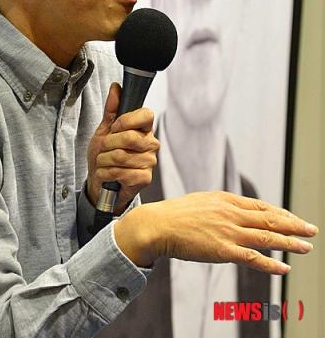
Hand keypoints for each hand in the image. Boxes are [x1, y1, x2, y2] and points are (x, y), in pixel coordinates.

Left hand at [86, 83, 158, 213]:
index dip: (126, 120)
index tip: (115, 127)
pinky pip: (121, 172)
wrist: (100, 182)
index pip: (146, 114)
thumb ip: (111, 109)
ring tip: (104, 162)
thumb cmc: (104, 155)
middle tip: (104, 149)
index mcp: (144, 128)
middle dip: (107, 144)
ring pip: (121, 156)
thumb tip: (116, 87)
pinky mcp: (145, 178)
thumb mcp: (104, 130)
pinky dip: (106, 173)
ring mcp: (149, 162)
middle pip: (129, 137)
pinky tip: (107, 175)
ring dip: (104, 160)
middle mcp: (151, 144)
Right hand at [114, 190, 318, 273]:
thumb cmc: (177, 214)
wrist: (158, 224)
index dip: (281, 213)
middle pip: (270, 219)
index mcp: (226, 200)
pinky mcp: (223, 250)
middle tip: (312, 229)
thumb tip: (235, 211)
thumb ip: (222, 206)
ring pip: (267, 237)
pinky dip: (271, 263)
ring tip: (306, 247)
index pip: (261, 206)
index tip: (294, 218)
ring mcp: (228, 231)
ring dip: (290, 242)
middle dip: (293, 225)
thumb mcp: (203, 201)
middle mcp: (231, 213)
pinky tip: (284, 267)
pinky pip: (253, 258)